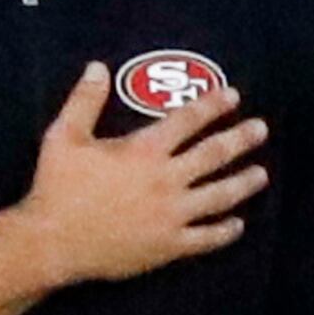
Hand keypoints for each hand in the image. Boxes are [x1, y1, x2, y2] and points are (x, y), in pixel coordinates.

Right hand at [18, 63, 269, 285]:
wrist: (52, 243)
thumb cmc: (56, 188)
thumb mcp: (63, 137)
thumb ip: (84, 101)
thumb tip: (97, 67)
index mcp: (144, 151)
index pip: (188, 120)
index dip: (213, 105)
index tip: (233, 96)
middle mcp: (166, 180)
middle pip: (214, 155)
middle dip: (240, 139)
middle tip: (261, 129)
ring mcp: (171, 216)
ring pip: (219, 197)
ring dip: (243, 184)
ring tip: (260, 175)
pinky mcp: (168, 246)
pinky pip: (205, 239)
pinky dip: (224, 232)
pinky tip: (237, 225)